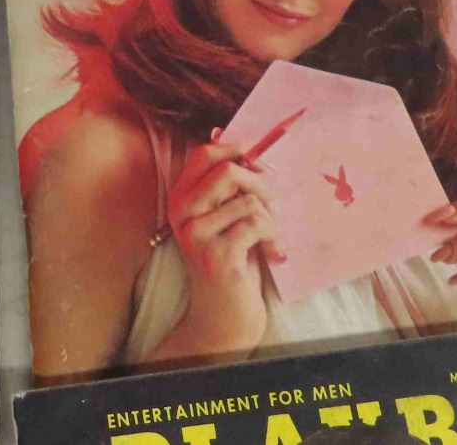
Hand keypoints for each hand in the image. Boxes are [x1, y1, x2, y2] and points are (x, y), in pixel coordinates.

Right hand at [164, 128, 283, 354]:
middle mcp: (182, 214)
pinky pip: (257, 225)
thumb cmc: (230, 264)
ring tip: (272, 238)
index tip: (256, 162)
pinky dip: (275, 238)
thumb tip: (231, 137)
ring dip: (272, 220)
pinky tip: (274, 253)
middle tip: (274, 206)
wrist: (222, 319)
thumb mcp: (224, 219)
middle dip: (262, 185)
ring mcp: (197, 236)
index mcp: (181, 200)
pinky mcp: (217, 256)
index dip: (234, 150)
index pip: (203, 155)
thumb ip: (225, 186)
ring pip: (249, 201)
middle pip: (229, 172)